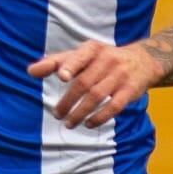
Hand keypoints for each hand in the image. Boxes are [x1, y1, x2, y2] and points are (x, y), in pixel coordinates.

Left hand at [28, 39, 159, 128]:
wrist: (143, 60)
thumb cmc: (101, 59)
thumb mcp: (81, 56)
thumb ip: (55, 63)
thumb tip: (30, 71)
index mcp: (92, 49)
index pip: (80, 56)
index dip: (71, 66)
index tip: (62, 77)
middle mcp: (108, 60)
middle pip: (84, 83)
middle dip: (68, 101)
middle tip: (56, 114)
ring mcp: (120, 75)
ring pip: (97, 96)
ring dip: (80, 112)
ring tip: (68, 123)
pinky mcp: (130, 90)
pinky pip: (114, 106)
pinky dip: (100, 117)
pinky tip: (88, 124)